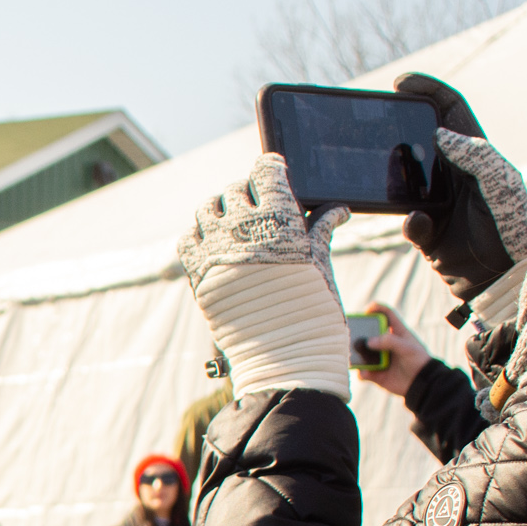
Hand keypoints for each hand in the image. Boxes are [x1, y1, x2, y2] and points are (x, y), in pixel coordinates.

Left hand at [177, 155, 352, 400]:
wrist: (287, 355)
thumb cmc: (313, 309)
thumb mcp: (320, 262)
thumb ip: (320, 229)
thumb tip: (338, 209)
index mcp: (279, 218)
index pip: (264, 171)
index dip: (270, 170)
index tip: (274, 175)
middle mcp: (243, 228)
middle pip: (234, 190)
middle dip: (247, 196)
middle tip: (258, 211)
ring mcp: (216, 250)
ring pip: (206, 210)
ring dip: (219, 213)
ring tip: (235, 228)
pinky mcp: (198, 273)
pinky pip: (188, 239)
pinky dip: (198, 237)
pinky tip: (215, 246)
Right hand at [354, 304, 433, 398]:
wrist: (422, 384)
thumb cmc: (419, 361)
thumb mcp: (408, 347)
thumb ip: (390, 342)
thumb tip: (368, 342)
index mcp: (397, 333)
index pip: (386, 315)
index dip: (376, 309)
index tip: (367, 311)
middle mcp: (386, 344)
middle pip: (369, 334)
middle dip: (359, 334)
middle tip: (353, 335)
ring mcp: (380, 358)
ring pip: (362, 353)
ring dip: (357, 354)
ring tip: (355, 356)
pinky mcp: (376, 373)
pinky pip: (364, 372)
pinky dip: (362, 372)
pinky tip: (365, 373)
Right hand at [394, 76, 526, 308]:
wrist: (508, 280)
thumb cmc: (514, 227)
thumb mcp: (502, 184)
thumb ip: (478, 155)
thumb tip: (441, 134)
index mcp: (476, 155)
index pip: (451, 112)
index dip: (428, 92)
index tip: (400, 84)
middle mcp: (456, 175)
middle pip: (421, 141)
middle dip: (400, 130)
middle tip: (375, 122)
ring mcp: (440, 203)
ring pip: (405, 181)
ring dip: (393, 178)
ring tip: (376, 170)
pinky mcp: (428, 234)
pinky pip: (407, 221)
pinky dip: (409, 222)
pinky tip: (420, 225)